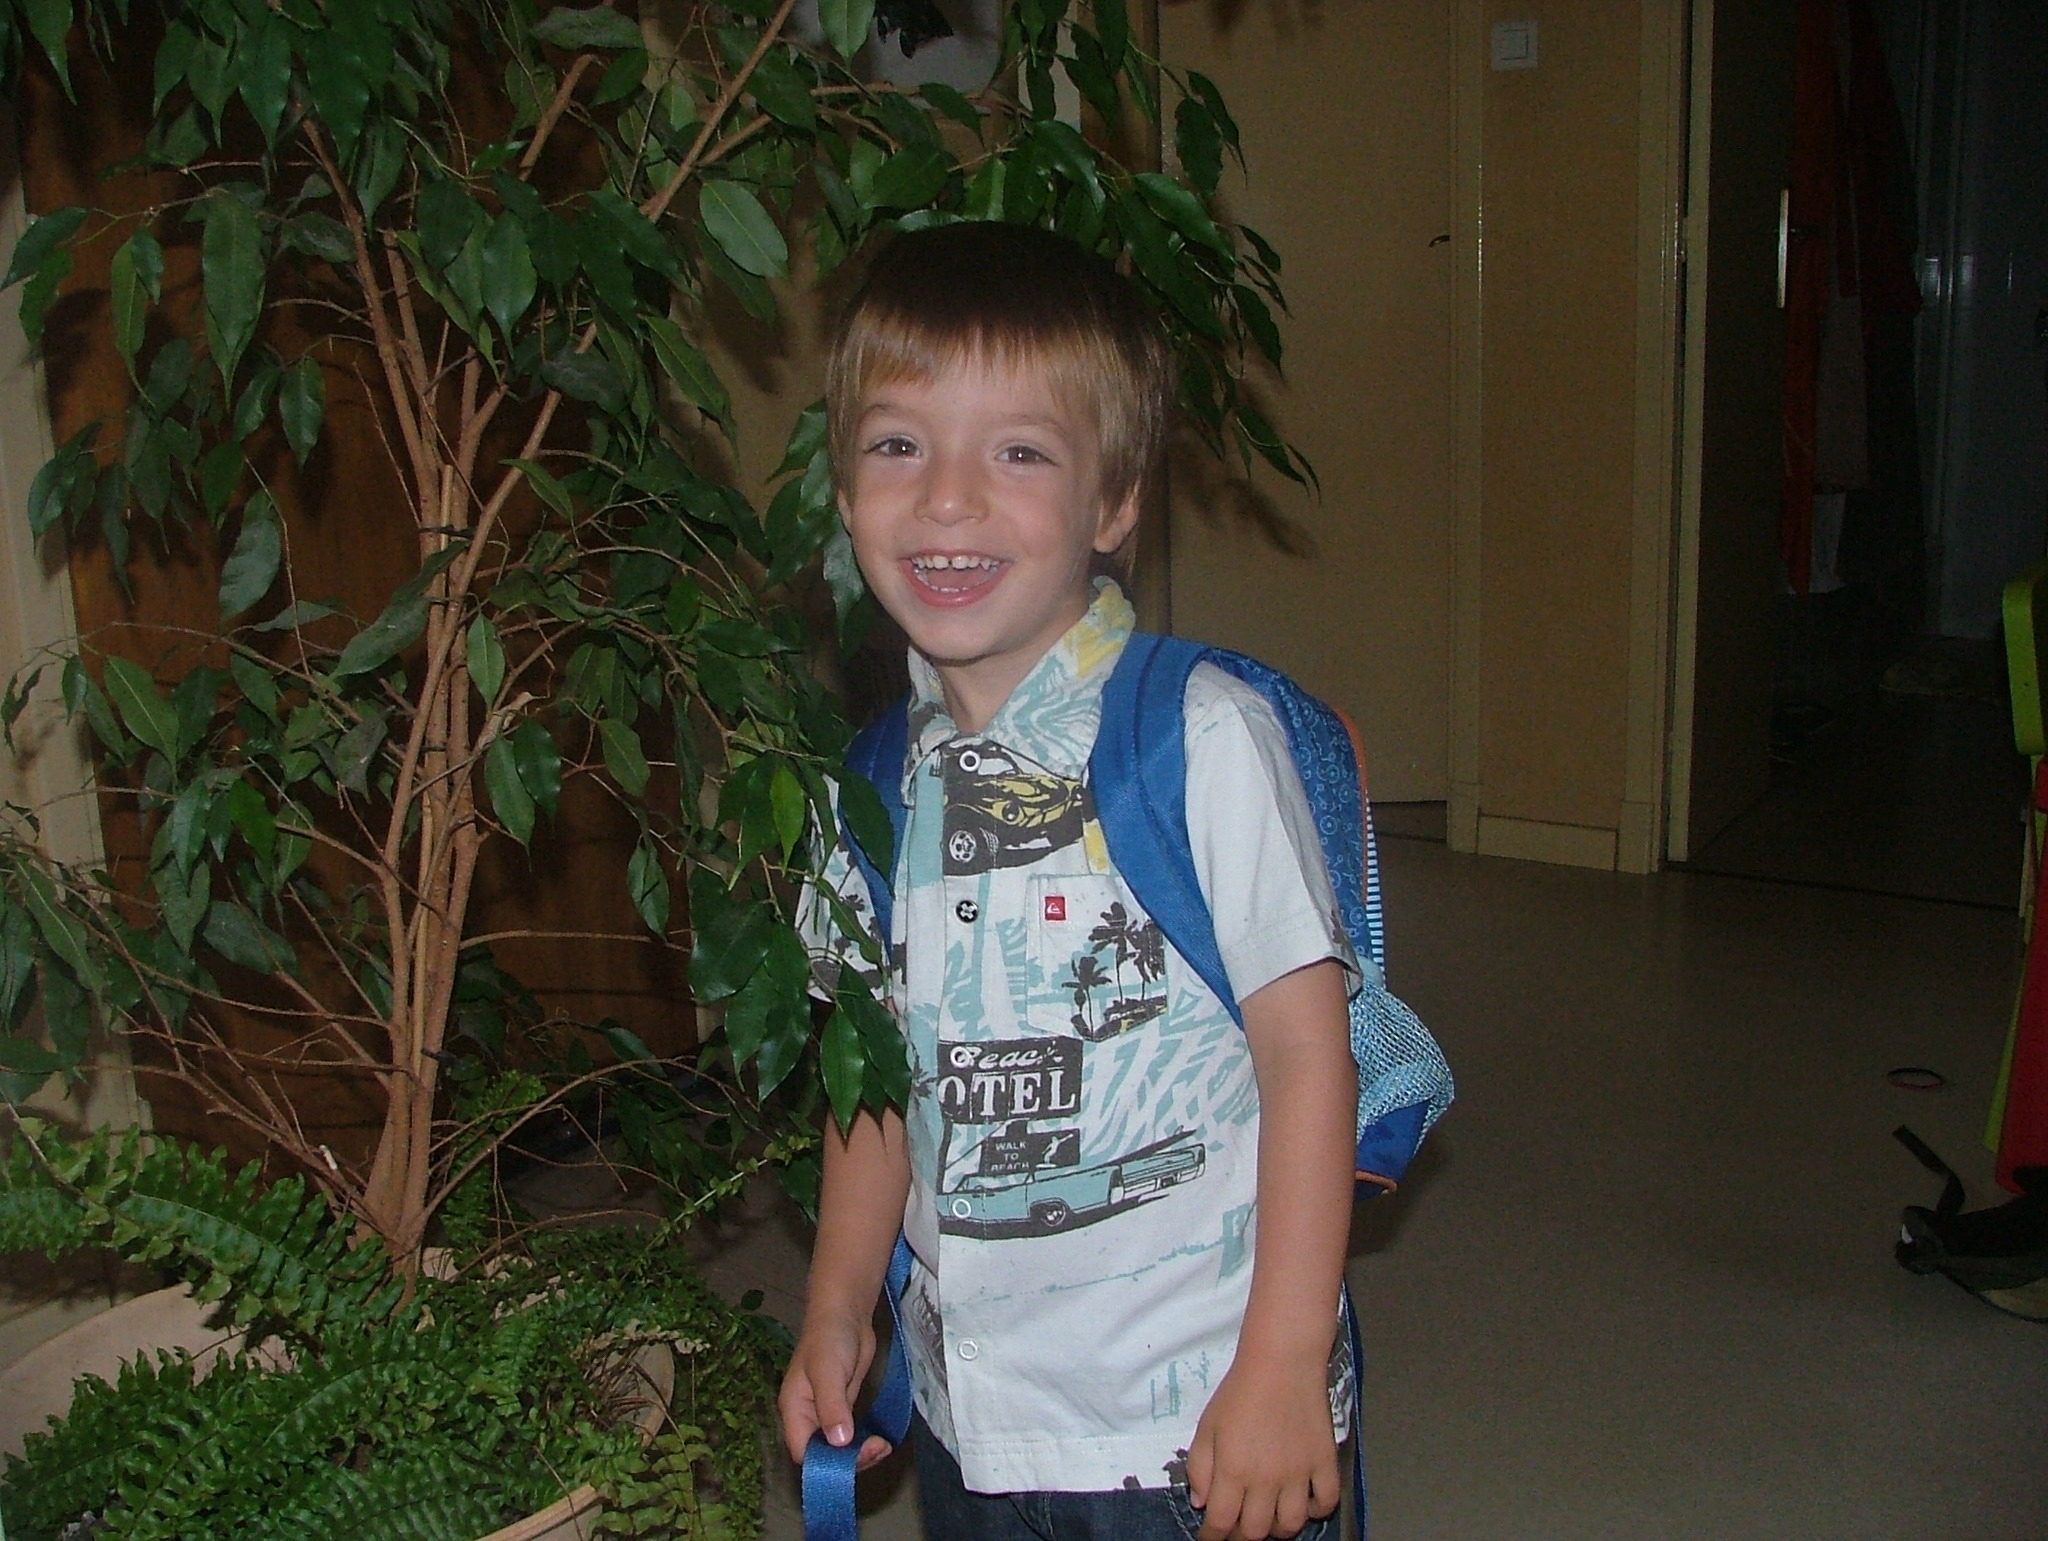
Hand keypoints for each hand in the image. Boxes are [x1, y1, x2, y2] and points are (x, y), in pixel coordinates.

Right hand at [778, 1312, 894, 1470]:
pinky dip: (865, 1443)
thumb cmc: (830, 1338)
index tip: (852, 1460)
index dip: (824, 1463)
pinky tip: (882, 1441)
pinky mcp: (845, 1407)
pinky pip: (852, 1436)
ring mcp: (827, 1413)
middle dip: (848, 1460)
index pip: (803, 1452)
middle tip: (876, 1450)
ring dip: (860, 1454)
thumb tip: (839, 1442)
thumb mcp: (828, 1371)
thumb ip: (832, 1407)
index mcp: (795, 1410)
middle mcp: (808, 1417)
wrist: (846, 1312)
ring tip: (883, 1446)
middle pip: (823, 1454)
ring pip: (839, 1448)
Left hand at [1184, 1350, 1340, 1540]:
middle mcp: (1267, 1479)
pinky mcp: (1324, 1462)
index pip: (1220, 1522)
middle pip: (1255, 1531)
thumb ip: (1199, 1466)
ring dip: (1277, 1530)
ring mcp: (1299, 1473)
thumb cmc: (1240, 1390)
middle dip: (1241, 1536)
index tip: (1209, 1537)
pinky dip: (1317, 1510)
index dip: (1212, 1536)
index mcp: (1234, 1470)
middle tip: (1237, 1528)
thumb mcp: (1207, 1425)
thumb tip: (1201, 1502)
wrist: (1282, 1361)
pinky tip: (1305, 1503)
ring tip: (1269, 1519)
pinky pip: (1326, 1501)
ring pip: (1291, 1525)